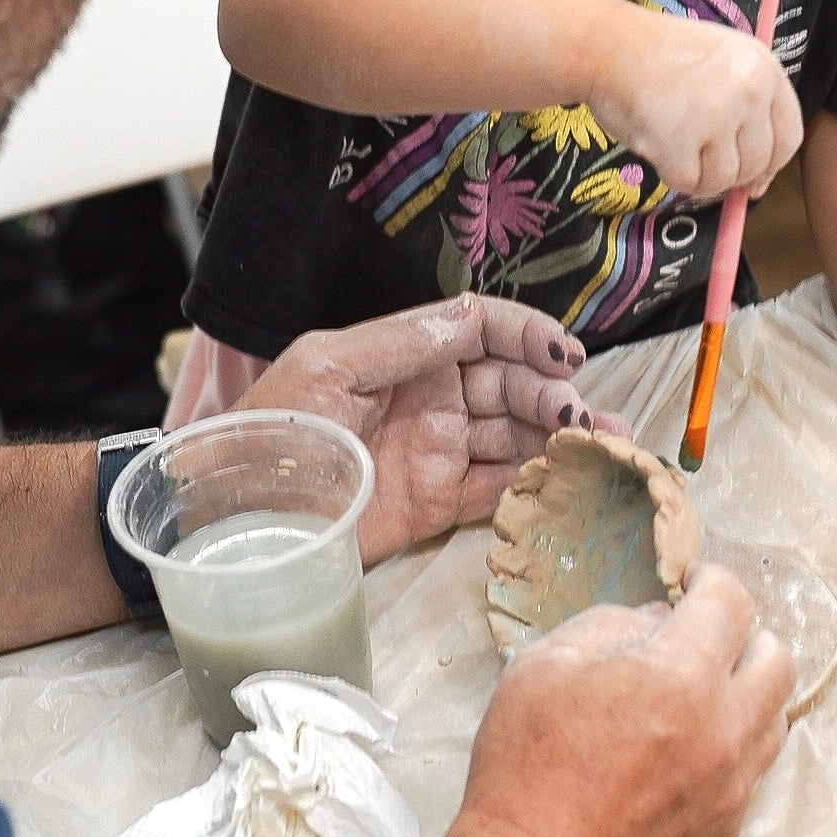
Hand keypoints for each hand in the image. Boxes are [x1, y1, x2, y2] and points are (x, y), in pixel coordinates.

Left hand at [240, 294, 626, 564]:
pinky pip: (498, 490)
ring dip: (561, 437)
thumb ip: (402, 343)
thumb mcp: (326, 367)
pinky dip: (536, 483)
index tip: (566, 353)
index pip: (482, 329)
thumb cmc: (267, 433)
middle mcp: (430, 398)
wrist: (232, 518)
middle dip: (554, 393)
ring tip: (604, 445)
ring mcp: (437, 452)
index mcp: (405, 356)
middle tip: (580, 417)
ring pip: (516, 436)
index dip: (529, 335)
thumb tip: (472, 319)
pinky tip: (568, 479)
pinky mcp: (437, 505)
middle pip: (512, 384)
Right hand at [457, 564, 793, 836]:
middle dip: (746, 634)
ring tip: (702, 693)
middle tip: (705, 636)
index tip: (693, 583)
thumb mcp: (544, 665)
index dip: (712, 580)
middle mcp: (723, 732)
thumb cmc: (525, 769)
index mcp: (680, 678)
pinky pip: (751, 773)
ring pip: (775, 719)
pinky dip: (731, 747)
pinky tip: (686, 751)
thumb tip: (655, 620)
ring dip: (748, 692)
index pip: (732, 604)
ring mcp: (731, 789)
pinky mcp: (725, 833)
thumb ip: (609, 625)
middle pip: (778, 659)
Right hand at [588, 7, 802, 201]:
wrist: (608, 45)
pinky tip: (658, 142)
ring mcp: (715, 115)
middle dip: (731, 171)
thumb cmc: (662, 57)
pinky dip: (671, 172)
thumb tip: (759, 185)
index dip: (770, 162)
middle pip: (759, 163)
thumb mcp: (722, 65)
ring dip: (699, 173)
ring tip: (675, 140)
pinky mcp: (679, 140)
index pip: (789, 136)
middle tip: (701, 155)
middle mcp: (748, 90)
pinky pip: (689, 183)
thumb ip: (749, 115)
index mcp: (764, 68)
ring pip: (725, 179)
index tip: (752, 173)